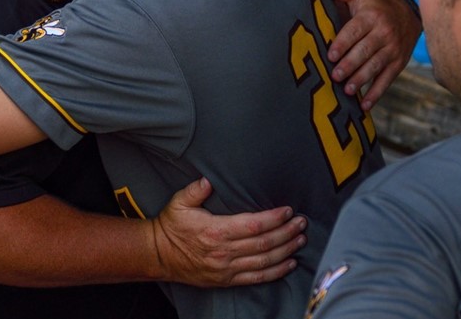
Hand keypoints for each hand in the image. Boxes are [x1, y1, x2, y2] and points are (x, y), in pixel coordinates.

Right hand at [152, 177, 305, 286]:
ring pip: (264, 261)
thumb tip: (209, 180)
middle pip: (264, 243)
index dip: (273, 219)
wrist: (158, 255)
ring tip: (300, 239)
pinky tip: (289, 263)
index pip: (253, 225)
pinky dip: (276, 272)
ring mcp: (226, 268)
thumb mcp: (179, 203)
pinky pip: (256, 278)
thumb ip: (196, 190)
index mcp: (215, 231)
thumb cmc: (170, 227)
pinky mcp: (227, 280)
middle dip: (286, 232)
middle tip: (301, 223)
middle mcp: (224, 251)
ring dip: (286, 250)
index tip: (287, 211)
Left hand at [323, 0, 420, 109]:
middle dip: (350, 64)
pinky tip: (364, 105)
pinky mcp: (398, 63)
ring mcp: (393, 50)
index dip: (343, 43)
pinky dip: (376, 93)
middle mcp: (384, 33)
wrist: (409, 14)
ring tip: (347, 90)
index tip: (331, 55)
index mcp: (372, 16)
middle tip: (335, 76)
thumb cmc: (376, 4)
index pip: (355, 31)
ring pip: (376, 66)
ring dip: (362, 80)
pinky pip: (387, 80)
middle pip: (365, 51)